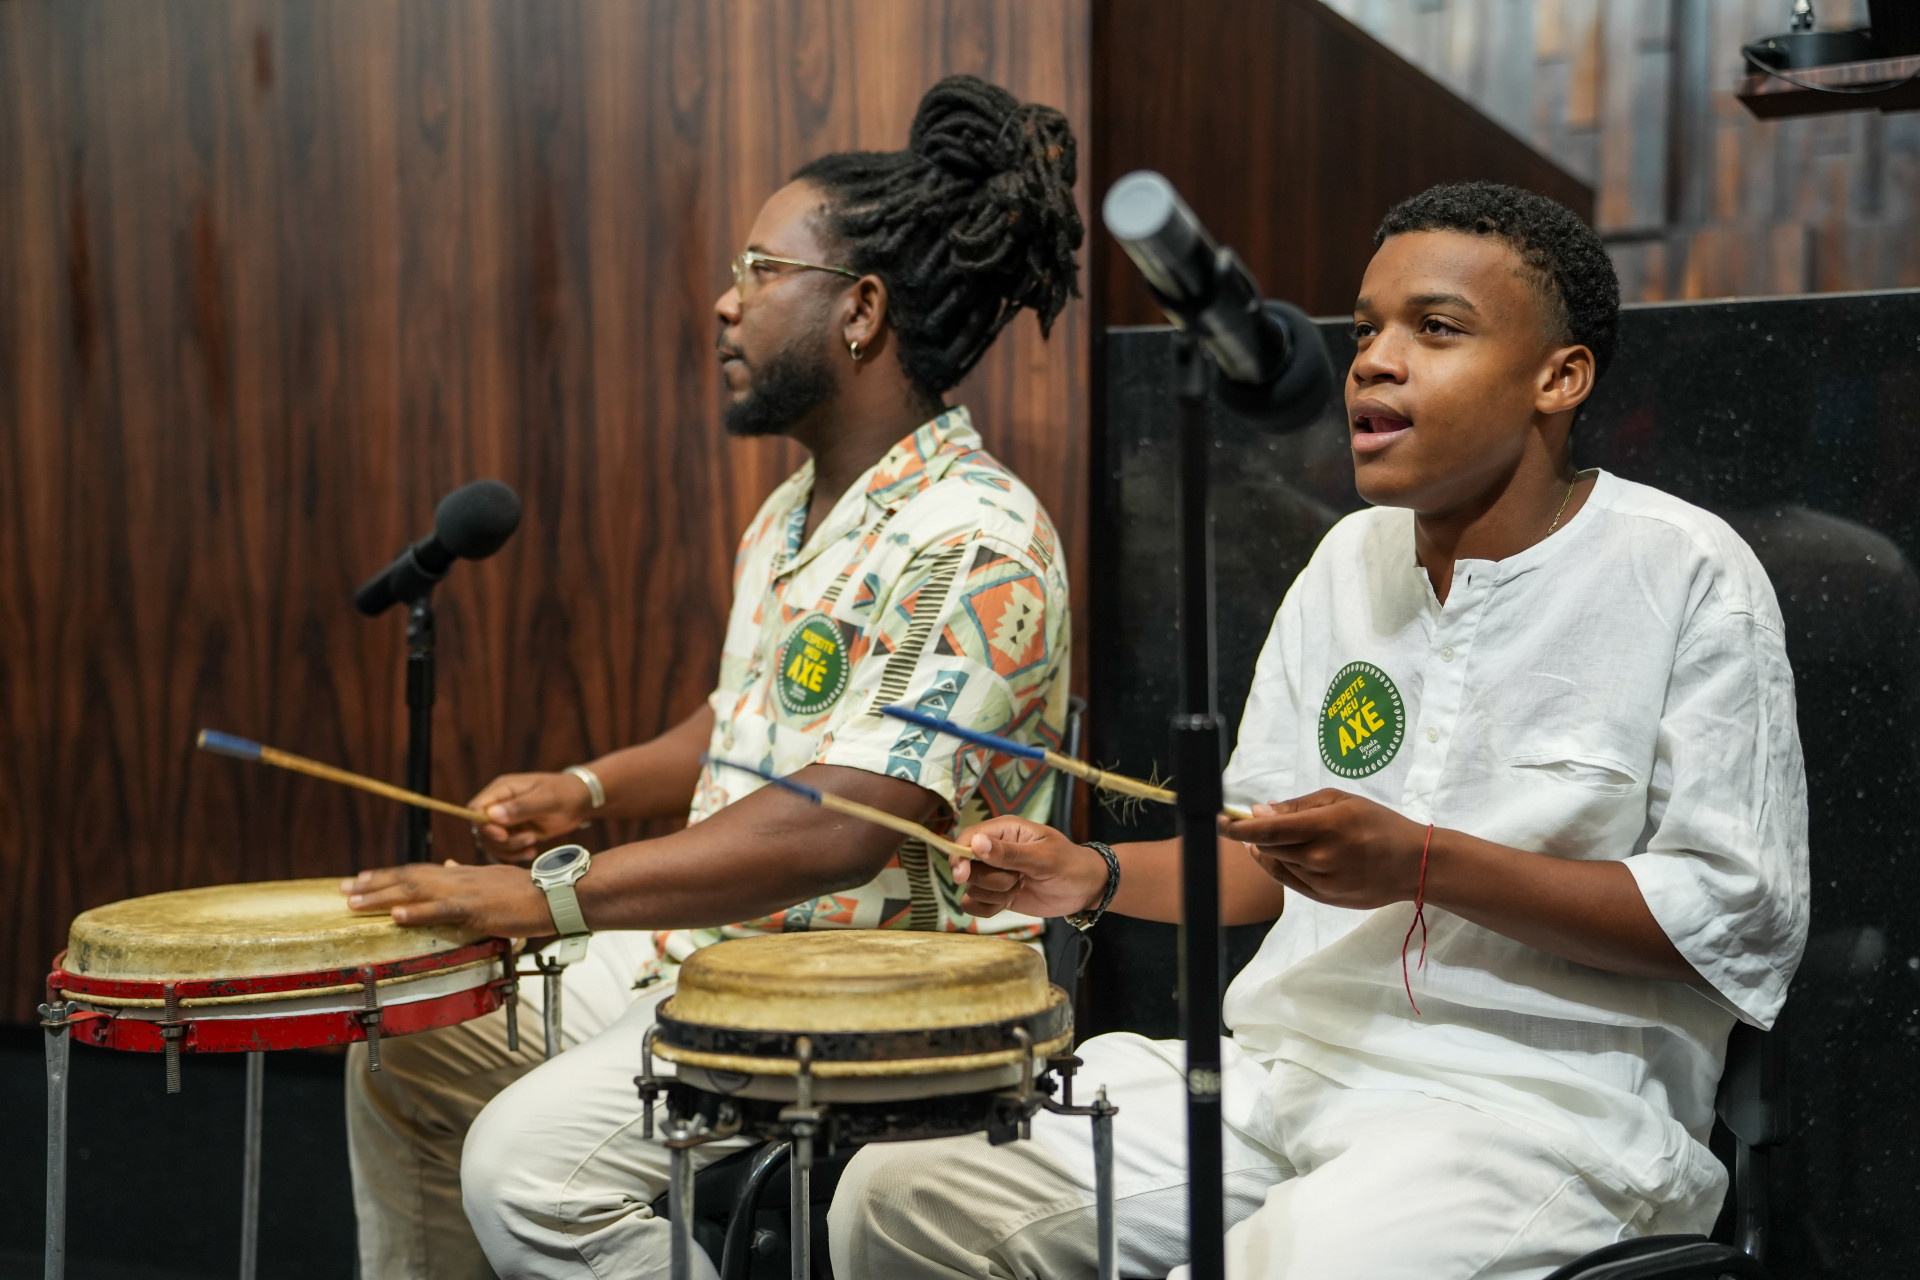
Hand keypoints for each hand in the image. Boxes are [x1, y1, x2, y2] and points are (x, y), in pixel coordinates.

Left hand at [342, 861, 555, 935]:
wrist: (558, 894)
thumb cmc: (531, 891)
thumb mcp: (495, 879)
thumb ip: (468, 875)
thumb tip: (447, 867)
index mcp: (463, 873)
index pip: (418, 871)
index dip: (388, 875)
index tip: (362, 879)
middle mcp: (459, 878)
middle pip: (409, 877)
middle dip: (374, 884)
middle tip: (343, 889)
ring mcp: (466, 892)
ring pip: (416, 891)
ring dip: (382, 896)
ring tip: (355, 902)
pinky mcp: (476, 908)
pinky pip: (441, 910)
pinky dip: (417, 912)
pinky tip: (396, 916)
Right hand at [468, 772, 594, 864]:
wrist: (580, 801)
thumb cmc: (565, 793)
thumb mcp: (547, 799)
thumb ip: (520, 807)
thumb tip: (492, 815)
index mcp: (502, 790)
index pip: (476, 809)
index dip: (484, 826)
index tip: (504, 836)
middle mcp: (499, 805)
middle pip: (481, 831)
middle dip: (502, 842)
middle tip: (530, 839)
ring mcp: (505, 820)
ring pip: (491, 844)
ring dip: (509, 851)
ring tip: (533, 846)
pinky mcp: (513, 834)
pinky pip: (501, 851)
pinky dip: (513, 856)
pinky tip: (531, 853)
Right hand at [952, 817, 1109, 918]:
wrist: (1085, 888)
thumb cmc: (1069, 864)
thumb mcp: (1044, 857)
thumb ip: (1010, 853)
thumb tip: (976, 844)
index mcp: (1004, 830)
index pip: (967, 838)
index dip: (960, 856)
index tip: (963, 875)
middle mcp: (994, 850)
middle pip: (968, 868)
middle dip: (992, 880)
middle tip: (1019, 877)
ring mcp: (994, 873)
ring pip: (972, 888)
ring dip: (996, 895)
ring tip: (1021, 886)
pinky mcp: (996, 894)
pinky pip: (975, 905)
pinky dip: (989, 908)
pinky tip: (1010, 901)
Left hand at [1218, 789, 1426, 909]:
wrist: (1413, 864)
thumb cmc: (1378, 824)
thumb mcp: (1340, 800)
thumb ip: (1298, 806)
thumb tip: (1260, 811)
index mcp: (1325, 827)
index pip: (1268, 830)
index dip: (1238, 828)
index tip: (1221, 821)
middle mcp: (1320, 857)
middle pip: (1267, 847)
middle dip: (1249, 835)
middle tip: (1239, 823)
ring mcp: (1322, 881)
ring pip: (1276, 864)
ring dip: (1264, 850)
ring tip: (1264, 837)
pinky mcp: (1324, 898)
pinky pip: (1288, 881)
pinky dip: (1277, 866)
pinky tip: (1276, 854)